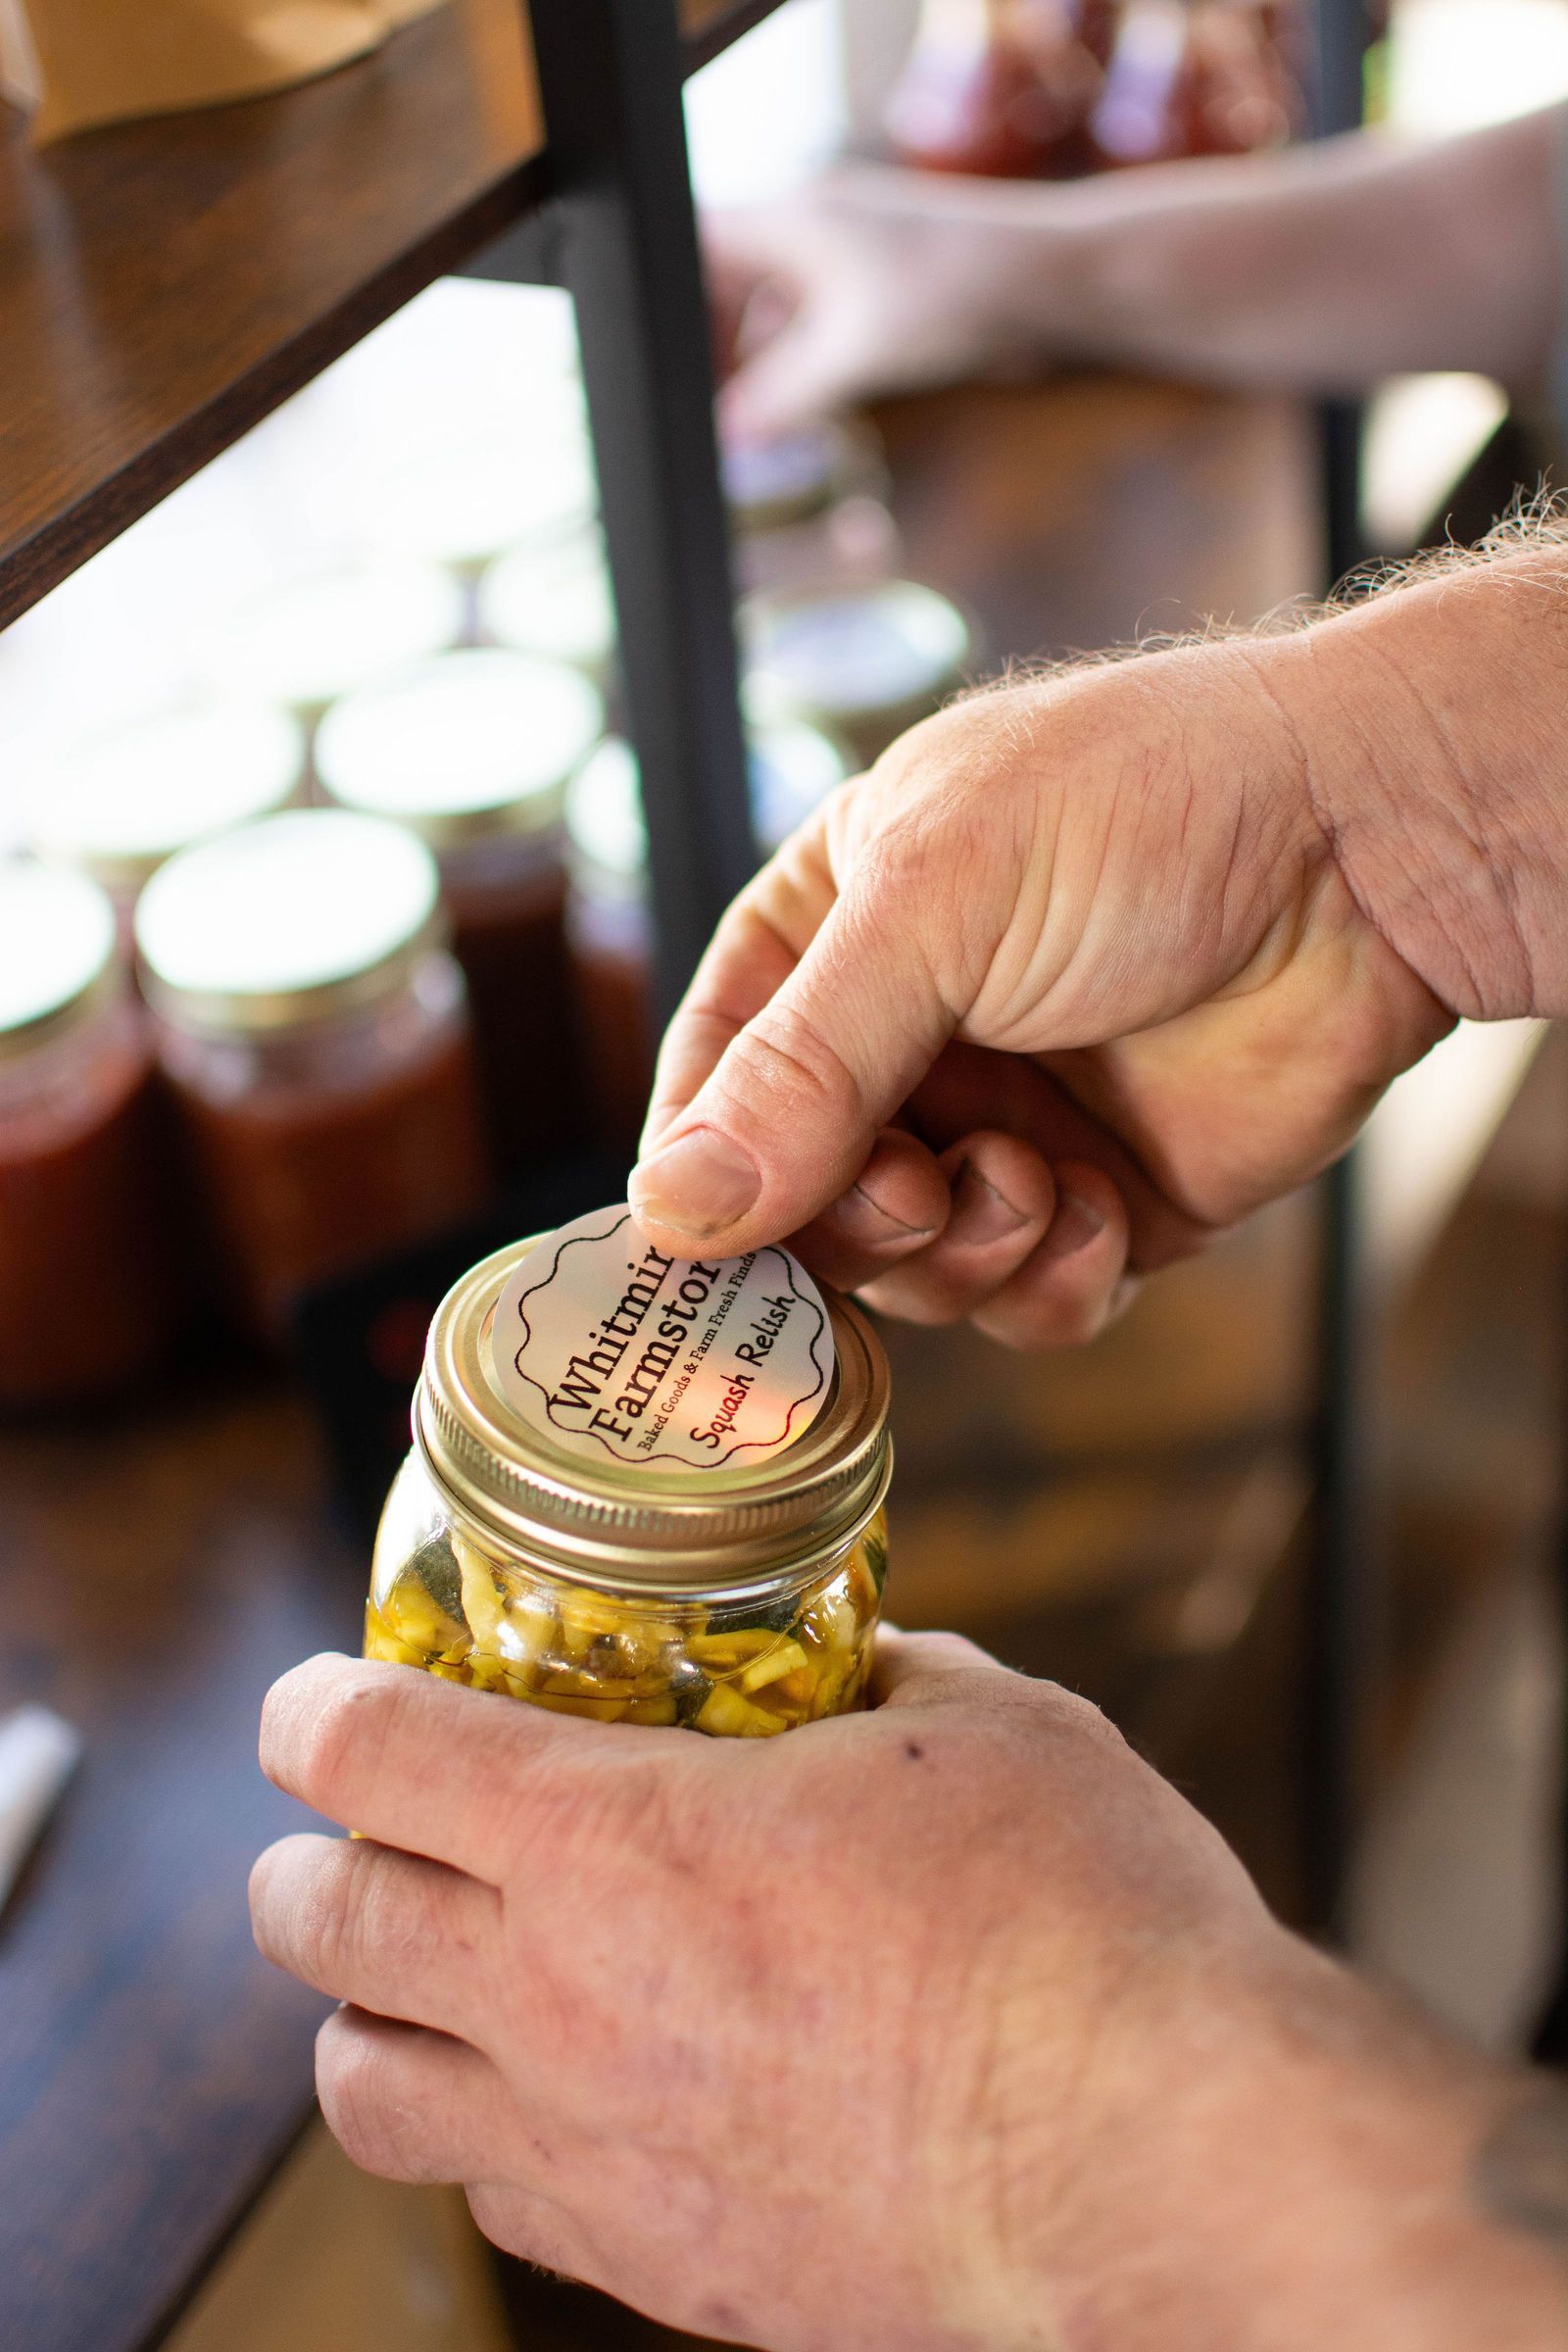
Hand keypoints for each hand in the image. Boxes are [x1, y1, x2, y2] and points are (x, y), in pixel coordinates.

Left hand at [250, 1645, 1553, 2349]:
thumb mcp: (988, 1727)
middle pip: (325, 1926)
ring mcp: (598, 2152)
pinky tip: (548, 2099)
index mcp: (616, 1840)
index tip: (315, 1699)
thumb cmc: (1079, 1930)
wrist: (1154, 2169)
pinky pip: (495, 2204)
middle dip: (308, 1863)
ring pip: (366, 2095)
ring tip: (417, 1980)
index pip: (375, 1754)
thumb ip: (889, 1677)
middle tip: (347, 1832)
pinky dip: (480, 2137)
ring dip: (364, 2016)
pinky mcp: (662, 2268)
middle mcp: (563, 2002)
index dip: (317, 1709)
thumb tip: (863, 1661)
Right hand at [630, 628, 1452, 1348]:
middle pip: (803, 1198)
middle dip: (854, 1217)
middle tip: (915, 1191)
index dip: (700, 1166)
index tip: (694, 1247)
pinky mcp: (1103, 1200)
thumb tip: (672, 1208)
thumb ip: (802, 1066)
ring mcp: (1005, 1122)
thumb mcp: (938, 905)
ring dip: (958, 1251)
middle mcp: (909, 1039)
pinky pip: (1026, 1299)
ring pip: (911, 1269)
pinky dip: (1047, 1282)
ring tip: (1029, 1176)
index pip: (711, 1075)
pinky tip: (1096, 1212)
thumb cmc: (1148, 812)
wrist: (1365, 852)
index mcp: (836, 932)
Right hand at [708, 163, 1059, 442]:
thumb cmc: (957, 296)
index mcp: (793, 216)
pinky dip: (803, 359)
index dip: (676, 306)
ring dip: (761, 360)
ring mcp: (850, 246)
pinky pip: (818, 316)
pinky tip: (806, 405)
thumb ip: (784, 396)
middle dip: (716, 344)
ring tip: (754, 421)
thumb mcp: (855, 355)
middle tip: (708, 410)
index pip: (699, 246)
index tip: (673, 371)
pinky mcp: (882, 277)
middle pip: (731, 279)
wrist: (1052, 280)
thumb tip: (731, 433)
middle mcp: (814, 220)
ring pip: (776, 304)